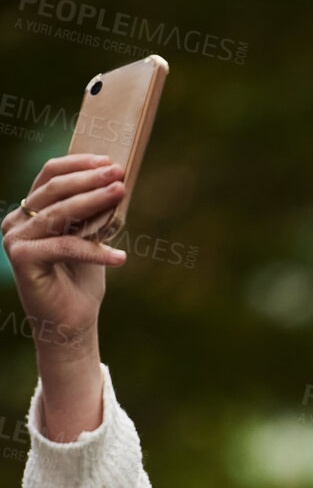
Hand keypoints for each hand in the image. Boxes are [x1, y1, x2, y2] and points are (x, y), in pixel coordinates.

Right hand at [1, 153, 128, 357]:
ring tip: (120, 194)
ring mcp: (15, 239)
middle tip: (119, 174)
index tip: (109, 161)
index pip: (50, 175)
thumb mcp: (89, 239)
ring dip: (94, 202)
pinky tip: (122, 256)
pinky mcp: (22, 259)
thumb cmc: (81, 283)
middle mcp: (16, 222)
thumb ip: (92, 214)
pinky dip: (95, 250)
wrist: (71, 326)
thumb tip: (114, 183)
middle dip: (90, 179)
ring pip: (59, 213)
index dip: (79, 164)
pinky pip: (65, 247)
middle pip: (55, 190)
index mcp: (28, 212)